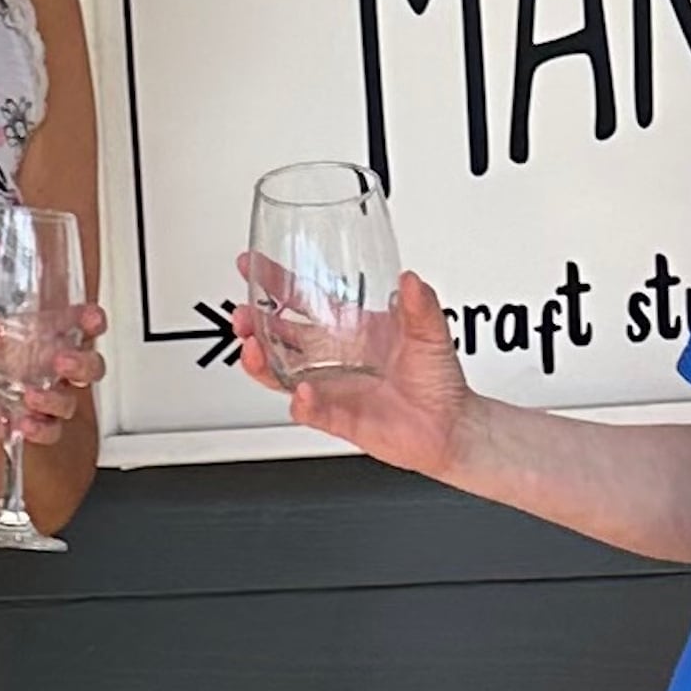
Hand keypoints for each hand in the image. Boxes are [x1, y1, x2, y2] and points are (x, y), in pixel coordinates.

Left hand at [0, 293, 101, 446]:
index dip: (91, 320)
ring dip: (55, 399)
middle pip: (89, 364)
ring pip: (70, 399)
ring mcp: (51, 399)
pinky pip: (51, 430)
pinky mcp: (41, 426)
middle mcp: (55, 369)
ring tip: (32, 396)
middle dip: (82, 362)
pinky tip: (25, 424)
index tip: (91, 317)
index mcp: (45, 340)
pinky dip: (39, 428)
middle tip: (62, 360)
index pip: (79, 326)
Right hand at [237, 259, 473, 480]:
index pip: (300, 301)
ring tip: (253, 348)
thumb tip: (411, 280)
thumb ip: (420, 305)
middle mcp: (332, 357)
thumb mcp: (431, 331)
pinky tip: (302, 392)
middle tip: (241, 314)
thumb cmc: (437, 379)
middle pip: (278, 337)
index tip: (249, 264)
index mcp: (348, 330)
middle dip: (254, 324)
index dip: (274, 283)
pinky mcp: (338, 417)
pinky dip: (304, 402)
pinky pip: (311, 410)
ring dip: (262, 362)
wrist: (450, 426)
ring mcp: (331, 387)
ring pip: (281, 374)